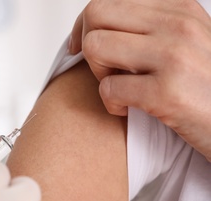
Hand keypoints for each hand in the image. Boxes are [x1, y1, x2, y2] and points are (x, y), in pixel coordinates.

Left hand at [69, 0, 210, 160]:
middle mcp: (178, 25)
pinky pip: (108, 88)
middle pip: (96, 14)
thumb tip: (99, 26)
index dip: (85, 25)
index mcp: (179, 8)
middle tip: (104, 68)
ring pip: (95, 46)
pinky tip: (126, 109)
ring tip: (118, 86)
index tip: (81, 46)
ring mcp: (174, 57)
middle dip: (89, 44)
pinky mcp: (167, 93)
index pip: (108, 0)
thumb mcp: (187, 42)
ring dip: (98, 73)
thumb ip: (150, 28)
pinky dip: (110, 104)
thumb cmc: (205, 87)